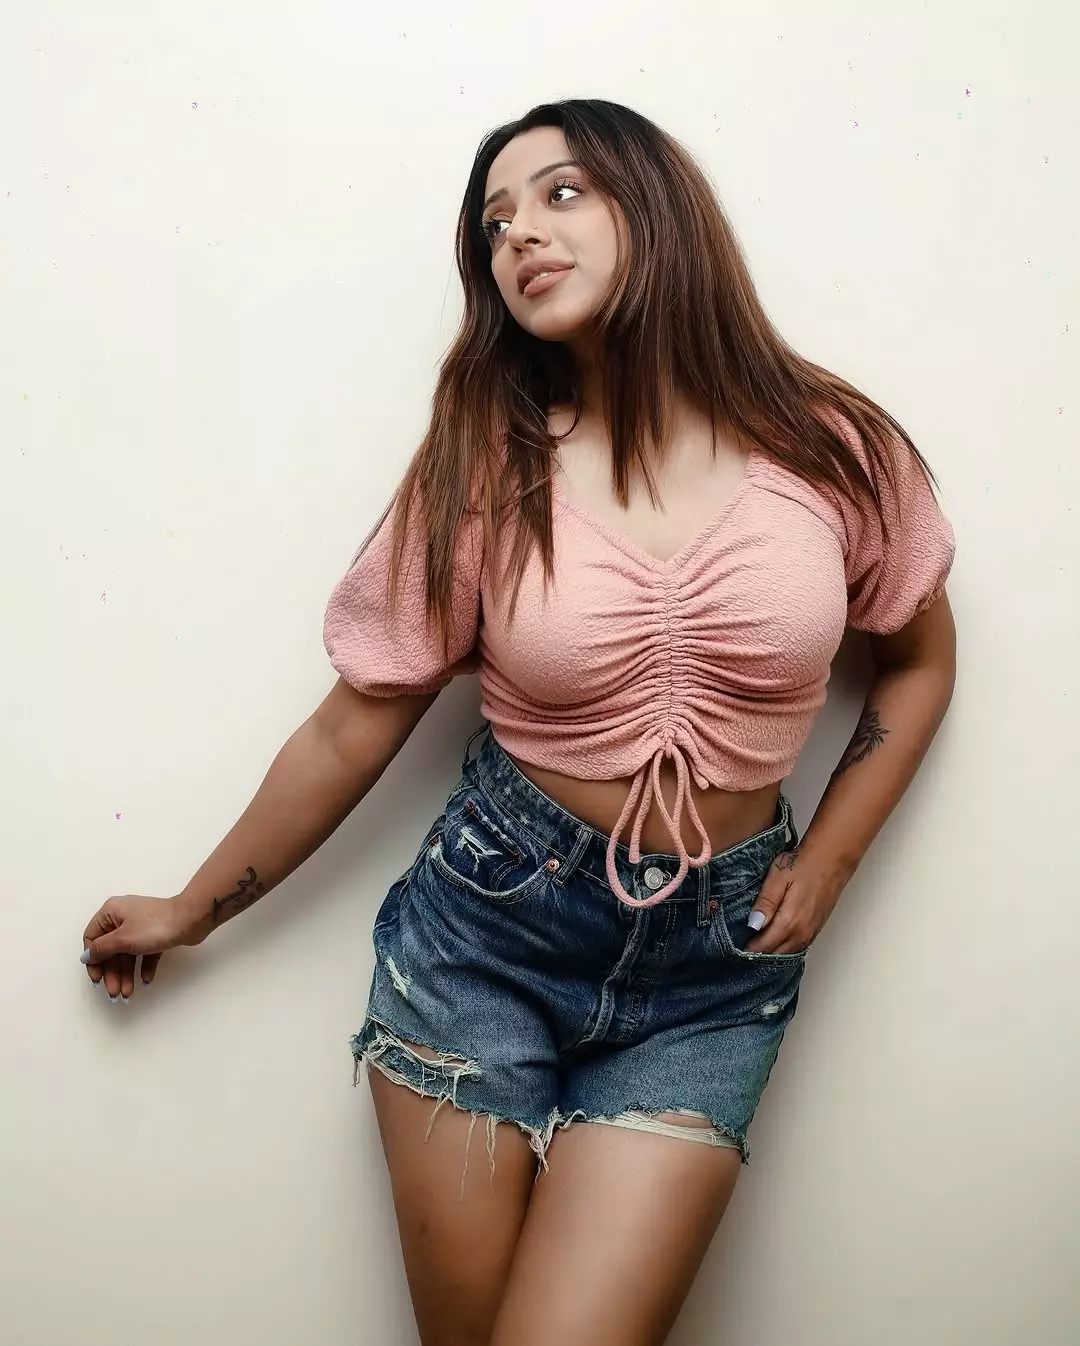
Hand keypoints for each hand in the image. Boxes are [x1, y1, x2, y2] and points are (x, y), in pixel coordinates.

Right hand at [81, 895, 203, 1001]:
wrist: (191, 920)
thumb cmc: (154, 927)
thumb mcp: (122, 939)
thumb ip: (101, 949)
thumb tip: (86, 956)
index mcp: (111, 912)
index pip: (92, 938)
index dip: (93, 960)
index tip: (97, 979)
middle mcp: (124, 917)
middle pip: (111, 950)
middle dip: (112, 973)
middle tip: (115, 994)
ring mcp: (141, 926)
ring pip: (128, 954)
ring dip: (126, 974)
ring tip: (128, 994)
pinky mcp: (156, 935)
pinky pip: (144, 953)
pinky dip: (144, 967)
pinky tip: (146, 980)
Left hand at [745, 849, 845, 954]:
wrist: (832, 858)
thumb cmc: (803, 864)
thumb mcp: (778, 877)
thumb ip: (765, 903)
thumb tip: (752, 925)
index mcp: (789, 921)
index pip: (763, 946)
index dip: (747, 949)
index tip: (733, 947)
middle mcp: (802, 933)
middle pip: (775, 954)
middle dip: (758, 953)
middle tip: (741, 947)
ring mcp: (811, 932)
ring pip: (787, 953)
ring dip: (771, 952)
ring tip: (755, 945)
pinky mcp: (816, 928)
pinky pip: (797, 947)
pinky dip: (784, 948)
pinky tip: (775, 942)